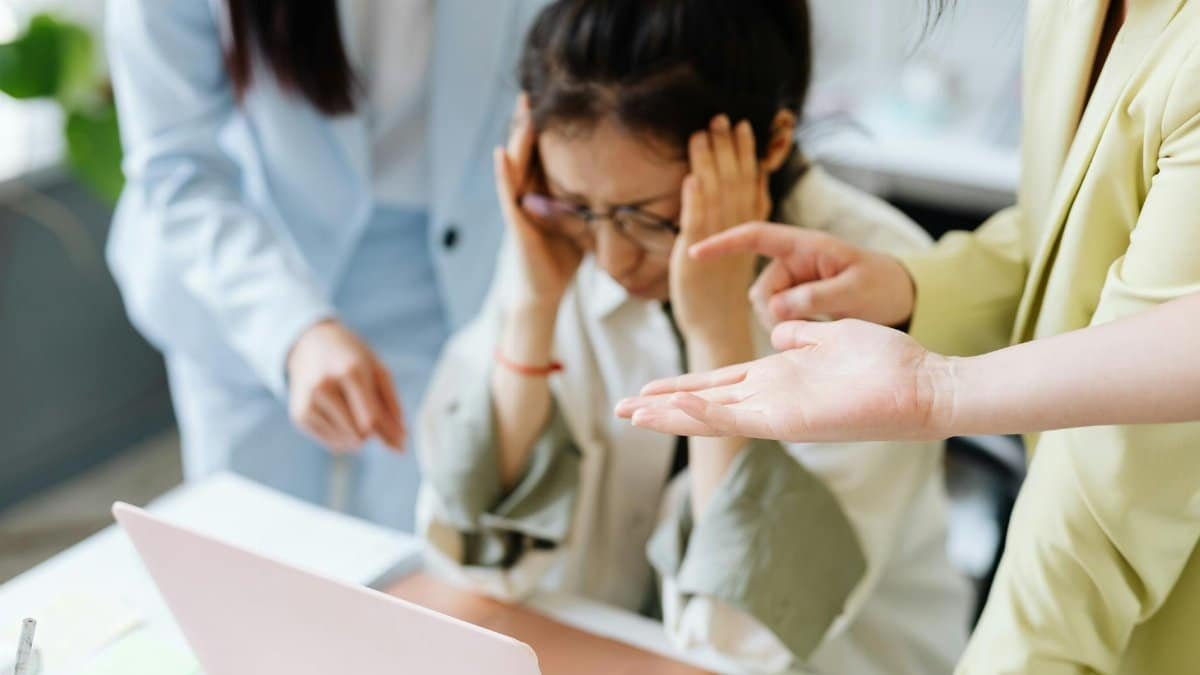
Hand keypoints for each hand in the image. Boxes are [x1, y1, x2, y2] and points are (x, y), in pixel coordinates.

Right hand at [287, 320, 404, 452]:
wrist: (311, 344)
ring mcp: (308, 401)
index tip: (398, 440)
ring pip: (345, 443)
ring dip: (357, 438)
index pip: (370, 418)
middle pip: (359, 434)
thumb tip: (400, 446)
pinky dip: (341, 438)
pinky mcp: (299, 415)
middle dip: (372, 434)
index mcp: (350, 371)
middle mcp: (324, 386)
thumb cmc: (354, 359)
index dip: (387, 434)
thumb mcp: (378, 372)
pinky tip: (338, 416)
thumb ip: (392, 407)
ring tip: (353, 412)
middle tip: (371, 416)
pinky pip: (331, 444)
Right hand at [495, 95, 582, 313]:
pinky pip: (507, 193)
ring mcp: (519, 205)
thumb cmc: (561, 258)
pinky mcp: (515, 222)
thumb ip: (590, 200)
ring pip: (515, 164)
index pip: (546, 150)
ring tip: (520, 109)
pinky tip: (502, 153)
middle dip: (530, 121)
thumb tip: (622, 184)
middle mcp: (528, 192)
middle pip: (527, 150)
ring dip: (517, 137)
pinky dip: (504, 172)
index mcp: (544, 190)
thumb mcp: (580, 220)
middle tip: (533, 90)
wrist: (542, 290)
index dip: (549, 125)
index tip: (559, 96)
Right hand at [615, 319, 952, 442]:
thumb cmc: (887, 362)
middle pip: (704, 403)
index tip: (645, 390)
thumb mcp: (833, 337)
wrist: (925, 386)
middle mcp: (772, 398)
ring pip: (713, 415)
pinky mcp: (791, 419)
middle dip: (662, 408)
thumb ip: (802, 337)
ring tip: (634, 413)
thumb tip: (779, 331)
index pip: (717, 384)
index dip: (681, 388)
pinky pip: (741, 416)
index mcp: (778, 378)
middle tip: (621, 411)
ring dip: (672, 415)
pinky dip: (707, 413)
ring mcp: (779, 412)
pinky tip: (677, 408)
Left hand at [670, 115, 765, 345]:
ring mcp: (716, 244)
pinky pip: (697, 225)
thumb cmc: (722, 293)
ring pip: (715, 197)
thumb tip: (732, 194)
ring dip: (708, 164)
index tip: (746, 126)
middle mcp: (736, 233)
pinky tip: (691, 178)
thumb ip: (736, 222)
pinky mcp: (695, 258)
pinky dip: (694, 201)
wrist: (717, 329)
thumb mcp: (735, 251)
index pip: (751, 183)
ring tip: (701, 135)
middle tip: (721, 118)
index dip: (748, 155)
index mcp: (748, 229)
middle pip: (734, 183)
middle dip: (727, 149)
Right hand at [689, 222, 915, 329]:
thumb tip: (775, 309)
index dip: (723, 244)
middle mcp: (794, 261)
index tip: (694, 252)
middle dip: (774, 313)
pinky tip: (815, 330)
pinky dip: (789, 328)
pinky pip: (777, 317)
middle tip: (805, 329)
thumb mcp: (854, 290)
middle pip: (760, 289)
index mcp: (806, 246)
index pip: (756, 236)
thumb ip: (815, 297)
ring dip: (783, 323)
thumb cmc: (881, 285)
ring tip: (819, 327)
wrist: (900, 297)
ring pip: (766, 308)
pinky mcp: (796, 301)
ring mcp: (794, 282)